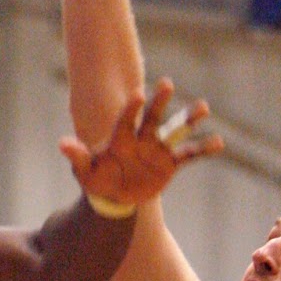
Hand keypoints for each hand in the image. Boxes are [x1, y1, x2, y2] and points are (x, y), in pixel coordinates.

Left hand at [60, 79, 222, 211]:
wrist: (113, 197)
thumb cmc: (96, 179)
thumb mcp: (84, 171)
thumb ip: (77, 156)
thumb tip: (62, 144)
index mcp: (120, 138)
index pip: (125, 121)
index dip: (131, 109)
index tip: (138, 93)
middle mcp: (141, 139)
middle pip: (152, 117)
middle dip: (159, 102)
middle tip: (166, 83)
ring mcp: (157, 149)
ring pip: (174, 130)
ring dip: (188, 119)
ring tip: (203, 107)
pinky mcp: (170, 163)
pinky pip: (189, 154)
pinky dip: (203, 149)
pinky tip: (219, 142)